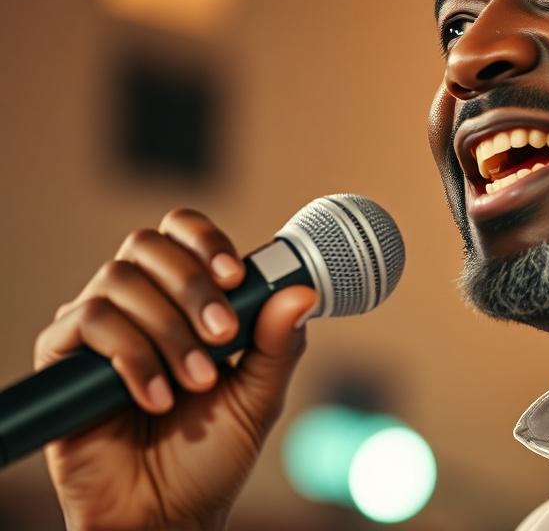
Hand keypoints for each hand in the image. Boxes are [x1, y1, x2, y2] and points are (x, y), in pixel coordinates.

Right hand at [34, 209, 316, 530]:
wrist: (166, 515)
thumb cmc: (211, 453)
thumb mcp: (259, 395)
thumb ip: (279, 343)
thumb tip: (301, 291)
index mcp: (182, 298)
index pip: (181, 232)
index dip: (205, 240)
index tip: (236, 275)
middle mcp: (136, 302)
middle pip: (147, 244)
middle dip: (193, 284)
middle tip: (224, 334)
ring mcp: (97, 328)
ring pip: (119, 280)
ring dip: (168, 328)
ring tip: (197, 380)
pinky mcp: (61, 360)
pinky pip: (89, 322)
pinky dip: (133, 357)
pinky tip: (158, 396)